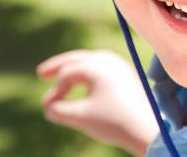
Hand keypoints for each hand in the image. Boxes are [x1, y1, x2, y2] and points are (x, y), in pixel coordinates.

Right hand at [37, 49, 158, 155]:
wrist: (146, 128)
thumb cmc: (113, 121)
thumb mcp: (80, 117)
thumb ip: (58, 110)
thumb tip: (48, 106)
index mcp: (97, 66)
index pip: (68, 73)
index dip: (55, 90)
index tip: (48, 107)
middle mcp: (109, 60)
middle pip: (78, 58)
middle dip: (59, 66)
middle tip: (40, 73)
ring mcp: (119, 65)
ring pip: (90, 61)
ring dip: (73, 69)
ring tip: (59, 74)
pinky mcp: (125, 73)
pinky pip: (101, 67)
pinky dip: (87, 72)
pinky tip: (81, 81)